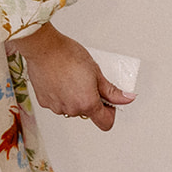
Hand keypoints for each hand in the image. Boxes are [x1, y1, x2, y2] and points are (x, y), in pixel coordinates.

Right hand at [7, 23, 134, 131]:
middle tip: (86, 79)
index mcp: (87, 103)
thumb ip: (111, 90)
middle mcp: (72, 110)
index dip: (110, 112)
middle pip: (87, 112)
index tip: (108, 101)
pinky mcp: (44, 102)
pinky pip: (57, 102)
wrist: (43, 48)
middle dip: (90, 99)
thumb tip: (127, 99)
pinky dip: (60, 94)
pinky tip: (59, 79)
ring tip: (70, 77)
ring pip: (71, 107)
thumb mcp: (95, 71)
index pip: (106, 123)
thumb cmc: (68, 55)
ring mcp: (56, 107)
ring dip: (74, 97)